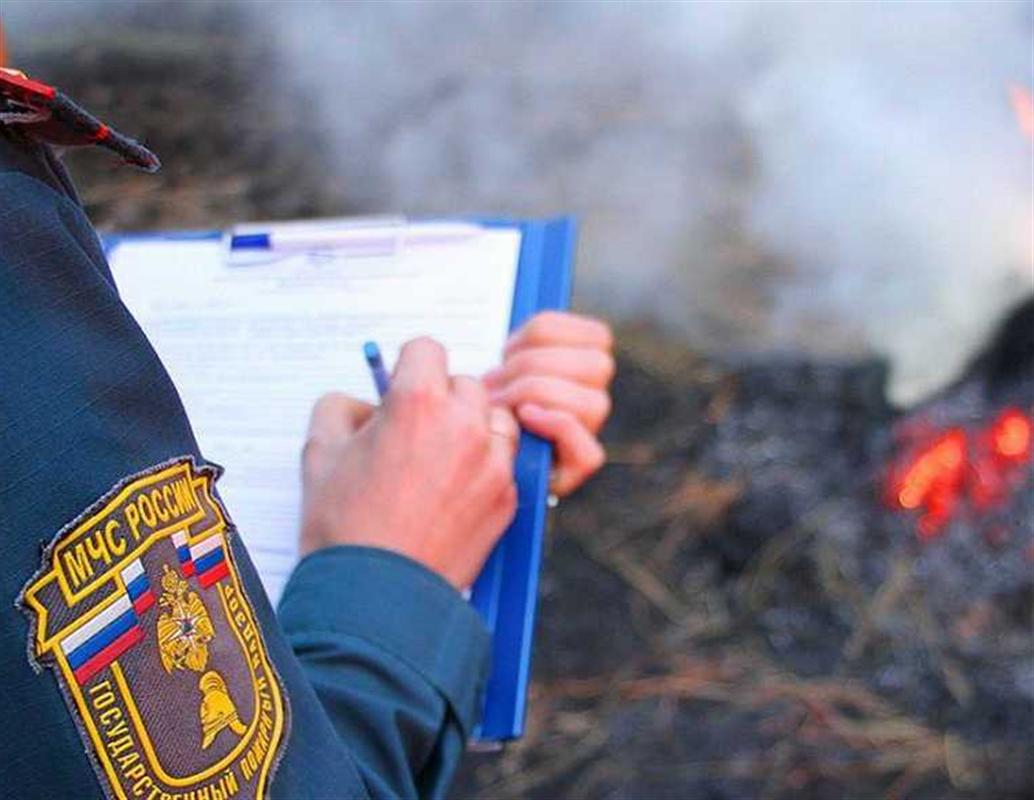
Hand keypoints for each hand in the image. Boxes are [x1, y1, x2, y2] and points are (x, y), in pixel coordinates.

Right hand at [300, 337, 519, 589]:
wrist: (376, 596)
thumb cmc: (344, 528)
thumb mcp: (319, 453)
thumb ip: (339, 407)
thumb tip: (363, 404)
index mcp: (417, 402)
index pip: (427, 348)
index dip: (408, 366)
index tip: (400, 387)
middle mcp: (464, 424)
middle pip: (465, 383)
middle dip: (441, 399)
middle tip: (416, 432)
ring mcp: (492, 462)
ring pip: (494, 419)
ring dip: (473, 428)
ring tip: (441, 460)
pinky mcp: (507, 497)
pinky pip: (505, 462)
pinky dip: (485, 468)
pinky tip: (454, 492)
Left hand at [483, 311, 613, 496]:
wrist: (462, 462)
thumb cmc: (478, 407)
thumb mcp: (495, 366)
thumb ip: (514, 344)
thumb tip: (515, 312)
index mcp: (583, 365)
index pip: (597, 335)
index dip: (544, 333)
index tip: (506, 348)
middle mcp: (593, 397)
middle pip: (595, 364)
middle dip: (534, 366)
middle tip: (495, 381)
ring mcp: (589, 432)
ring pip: (593, 402)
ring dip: (536, 396)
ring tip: (498, 404)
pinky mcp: (578, 467)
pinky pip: (589, 451)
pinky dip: (556, 426)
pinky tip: (524, 418)